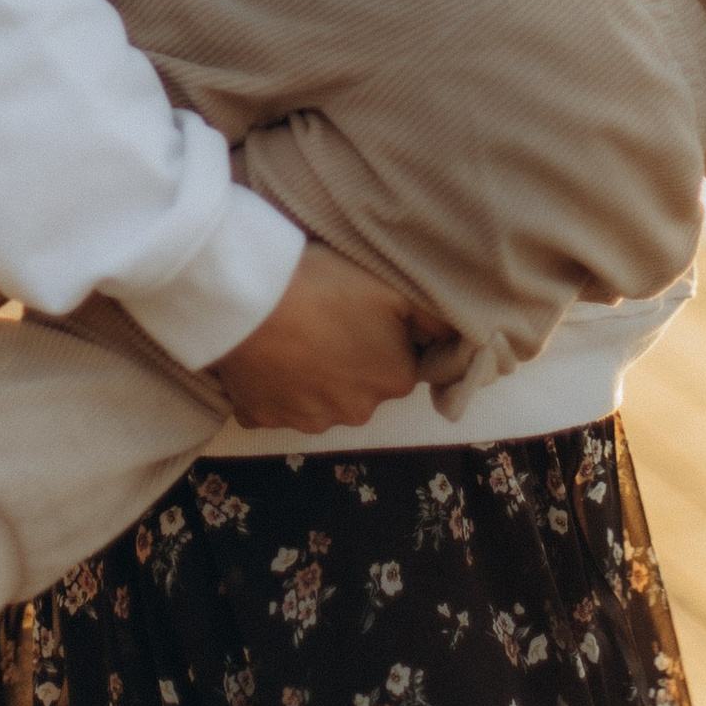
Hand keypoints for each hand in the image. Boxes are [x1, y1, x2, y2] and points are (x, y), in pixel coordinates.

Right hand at [214, 241, 442, 432]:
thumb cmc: (326, 286)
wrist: (250, 301)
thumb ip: (433, 319)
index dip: (382, 336)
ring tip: (293, 333)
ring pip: (319, 397)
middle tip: (325, 318)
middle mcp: (356, 411)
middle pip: (360, 384)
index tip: (359, 312)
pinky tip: (267, 355)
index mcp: (393, 380)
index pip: (398, 362)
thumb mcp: (394, 289)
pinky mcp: (263, 418)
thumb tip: (456, 336)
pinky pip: (276, 403)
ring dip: (311, 374)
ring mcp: (307, 420)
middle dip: (348, 360)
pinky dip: (274, 385)